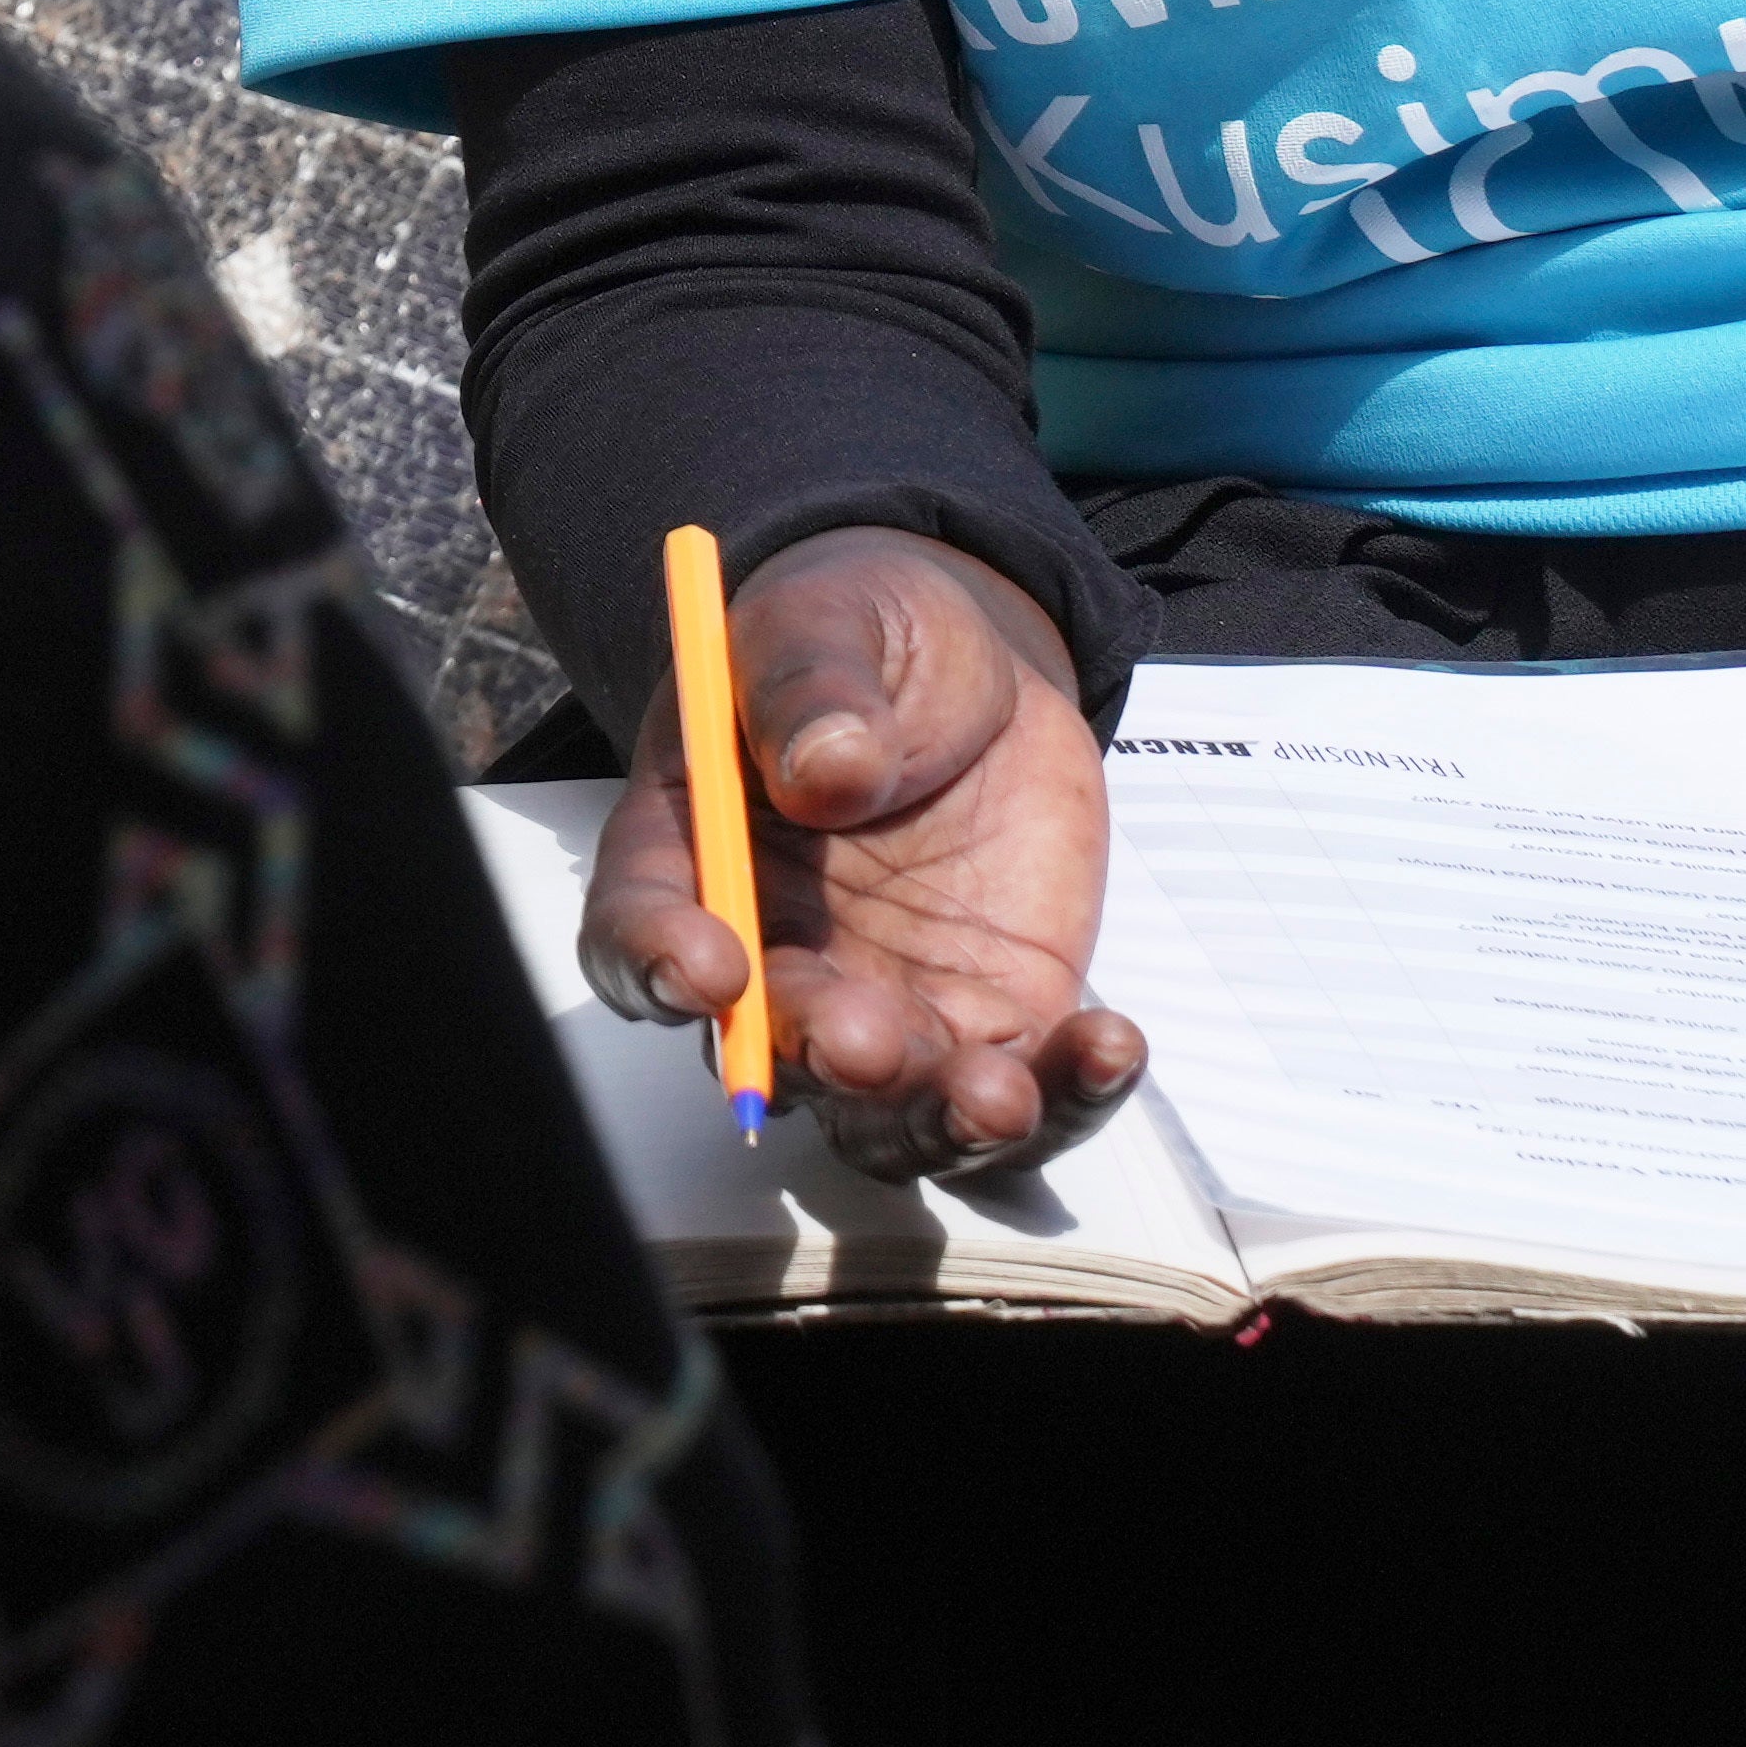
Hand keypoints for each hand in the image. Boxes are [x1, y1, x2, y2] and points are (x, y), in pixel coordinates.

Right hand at [587, 528, 1156, 1176]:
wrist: (976, 669)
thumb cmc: (864, 640)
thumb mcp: (828, 622)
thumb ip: (810, 686)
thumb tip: (829, 767)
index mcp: (692, 858)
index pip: (635, 938)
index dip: (656, 966)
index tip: (708, 969)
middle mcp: (774, 960)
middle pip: (769, 1051)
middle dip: (812, 1057)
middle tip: (861, 1042)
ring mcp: (885, 1006)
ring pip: (889, 1118)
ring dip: (936, 1124)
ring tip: (998, 1093)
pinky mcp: (990, 1022)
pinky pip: (1023, 1094)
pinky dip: (1067, 1098)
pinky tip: (1110, 1046)